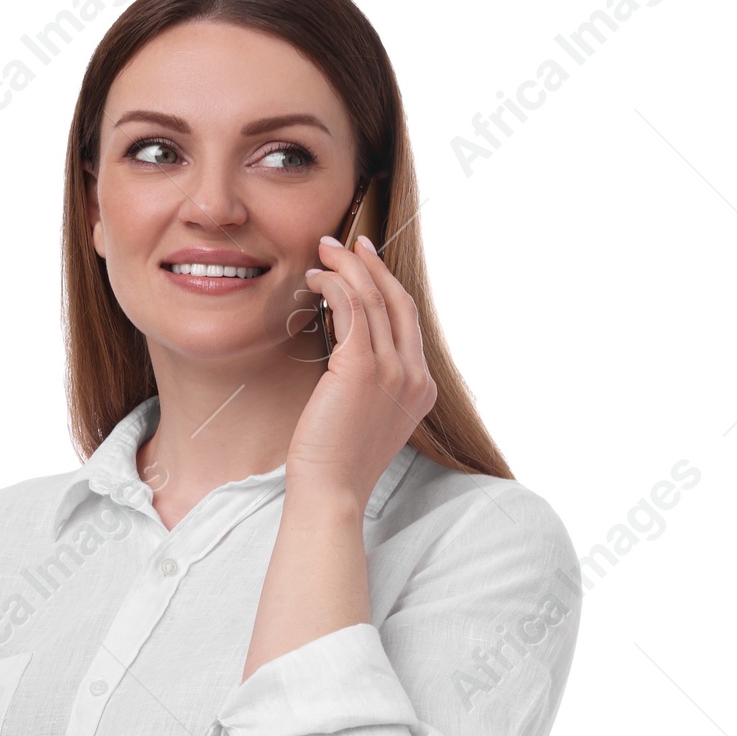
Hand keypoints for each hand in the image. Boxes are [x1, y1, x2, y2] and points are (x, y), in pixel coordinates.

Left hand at [289, 234, 436, 507]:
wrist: (331, 492)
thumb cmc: (335, 461)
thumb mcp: (364, 418)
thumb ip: (369, 385)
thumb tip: (344, 351)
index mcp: (421, 388)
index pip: (408, 321)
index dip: (387, 285)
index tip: (365, 262)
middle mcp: (415, 375)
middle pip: (397, 301)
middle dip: (370, 265)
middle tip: (345, 244)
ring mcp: (394, 371)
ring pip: (374, 300)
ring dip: (347, 269)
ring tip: (322, 253)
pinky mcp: (363, 369)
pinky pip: (352, 311)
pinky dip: (334, 287)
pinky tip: (315, 281)